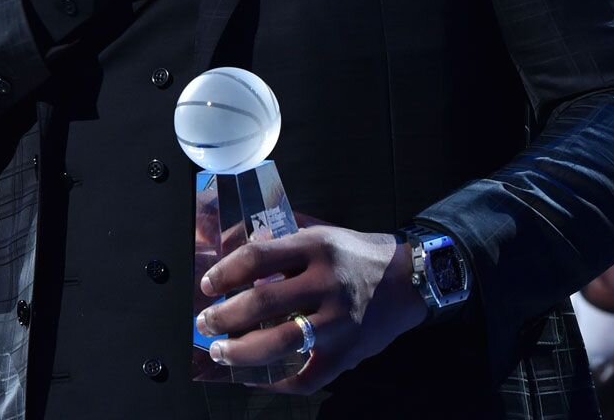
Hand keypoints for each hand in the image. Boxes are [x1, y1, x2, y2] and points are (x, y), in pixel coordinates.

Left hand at [193, 222, 425, 394]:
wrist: (408, 279)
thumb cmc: (355, 254)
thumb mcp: (320, 231)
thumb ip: (278, 234)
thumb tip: (233, 240)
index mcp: (316, 248)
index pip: (258, 258)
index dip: (225, 273)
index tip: (207, 285)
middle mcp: (327, 284)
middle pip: (263, 302)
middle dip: (224, 316)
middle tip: (205, 323)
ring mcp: (338, 322)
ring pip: (280, 343)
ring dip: (241, 352)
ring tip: (221, 352)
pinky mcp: (347, 353)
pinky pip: (308, 377)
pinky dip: (279, 383)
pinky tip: (259, 379)